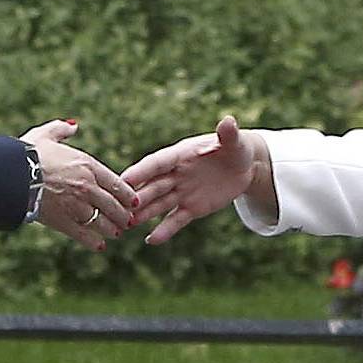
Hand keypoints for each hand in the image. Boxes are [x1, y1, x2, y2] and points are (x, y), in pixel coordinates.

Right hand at [23, 120, 133, 250]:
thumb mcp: (45, 135)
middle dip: (123, 216)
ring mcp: (77, 206)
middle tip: (128, 222)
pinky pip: (85, 235)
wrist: (11, 174)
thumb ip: (61, 130)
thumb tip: (72, 126)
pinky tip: (99, 246)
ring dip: (112, 229)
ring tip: (116, 233)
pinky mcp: (64, 222)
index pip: (117, 183)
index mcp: (87, 165)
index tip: (134, 201)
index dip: (128, 195)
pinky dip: (94, 242)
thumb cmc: (26, 153)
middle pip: (114, 206)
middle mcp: (88, 187)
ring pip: (103, 222)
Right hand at [124, 114, 263, 244]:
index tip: (124, 179)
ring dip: (144, 214)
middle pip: (153, 186)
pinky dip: (164, 230)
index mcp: (180, 154)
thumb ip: (227, 134)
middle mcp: (176, 174)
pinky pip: (176, 220)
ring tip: (128, 224)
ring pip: (159, 204)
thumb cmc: (235, 148)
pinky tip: (151, 241)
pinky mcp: (191, 208)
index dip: (142, 171)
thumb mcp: (233, 141)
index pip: (158, 163)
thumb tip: (228, 121)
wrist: (242, 166)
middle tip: (119, 206)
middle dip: (137, 196)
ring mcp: (181, 192)